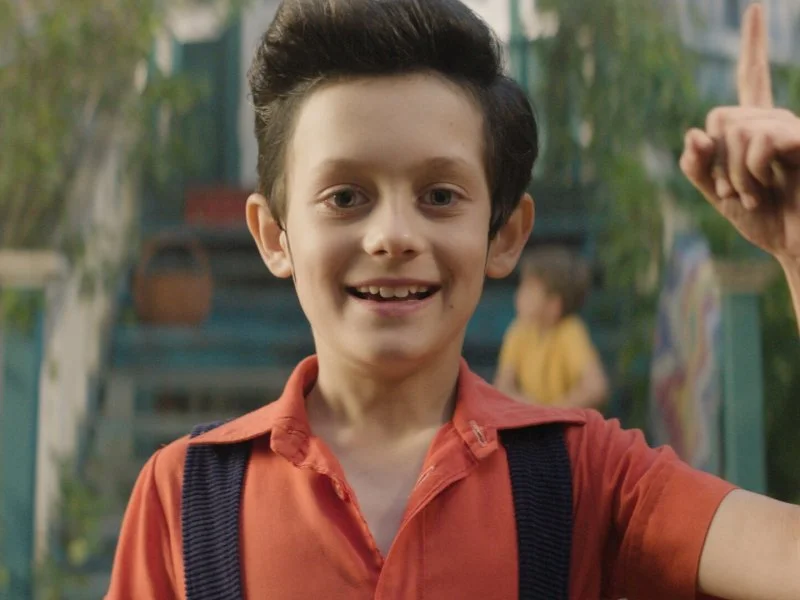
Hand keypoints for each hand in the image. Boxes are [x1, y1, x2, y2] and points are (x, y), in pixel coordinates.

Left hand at [679, 4, 799, 262]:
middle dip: (717, 161)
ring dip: (735, 174)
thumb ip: (697, 166)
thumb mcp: (716, 193)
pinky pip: (759, 141)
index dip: (754, 44)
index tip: (756, 7)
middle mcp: (775, 120)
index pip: (752, 77)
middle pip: (719, 116)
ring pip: (734, 130)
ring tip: (756, 195)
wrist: (795, 245)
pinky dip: (751, 172)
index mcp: (755, 127)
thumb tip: (692, 132)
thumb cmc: (762, 219)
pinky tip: (767, 188)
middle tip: (736, 191)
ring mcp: (790, 129)